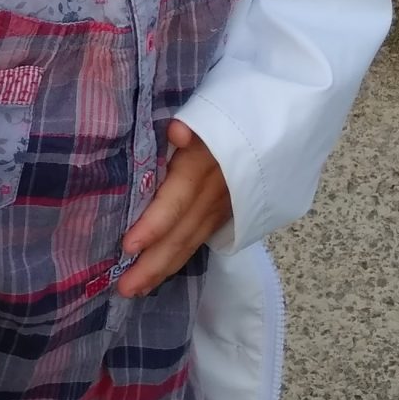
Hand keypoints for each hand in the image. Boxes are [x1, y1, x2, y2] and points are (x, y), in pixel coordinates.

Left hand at [115, 121, 231, 296]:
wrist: (274, 118)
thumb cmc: (225, 111)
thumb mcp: (208, 110)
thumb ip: (191, 123)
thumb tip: (178, 132)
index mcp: (204, 163)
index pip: (176, 201)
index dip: (154, 225)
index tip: (128, 246)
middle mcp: (216, 190)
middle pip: (182, 232)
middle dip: (153, 263)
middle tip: (124, 287)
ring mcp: (224, 204)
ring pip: (192, 241)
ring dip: (164, 268)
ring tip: (135, 289)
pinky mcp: (228, 211)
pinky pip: (200, 239)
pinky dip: (179, 257)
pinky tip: (159, 273)